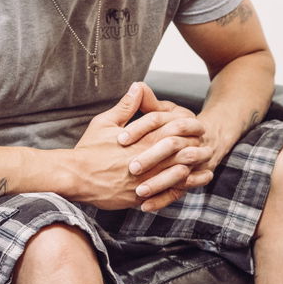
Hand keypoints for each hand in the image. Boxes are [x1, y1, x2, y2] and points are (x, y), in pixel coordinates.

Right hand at [73, 84, 213, 211]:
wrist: (73, 177)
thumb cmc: (88, 149)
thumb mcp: (105, 123)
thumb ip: (126, 107)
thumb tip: (138, 86)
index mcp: (140, 141)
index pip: (170, 133)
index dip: (186, 130)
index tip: (199, 127)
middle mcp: (145, 161)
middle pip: (178, 155)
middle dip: (194, 151)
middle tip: (209, 148)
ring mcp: (143, 181)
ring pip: (175, 176)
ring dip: (192, 173)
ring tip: (206, 170)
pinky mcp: (138, 197)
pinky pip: (163, 195)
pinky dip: (178, 190)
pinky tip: (188, 189)